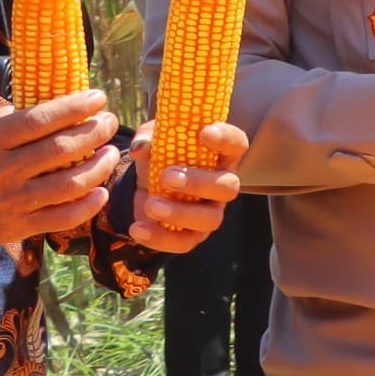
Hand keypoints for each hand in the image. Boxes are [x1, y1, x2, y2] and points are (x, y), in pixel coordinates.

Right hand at [0, 91, 122, 255]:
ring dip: (100, 167)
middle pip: (62, 149)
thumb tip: (43, 103)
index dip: (75, 106)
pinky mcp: (16, 228)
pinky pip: (63, 217)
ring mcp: (10, 202)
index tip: (98, 98)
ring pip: (70, 183)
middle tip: (110, 122)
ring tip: (113, 153)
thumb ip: (0, 119)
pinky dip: (89, 205)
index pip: (40, 119)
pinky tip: (101, 191)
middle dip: (95, 131)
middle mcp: (0, 171)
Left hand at [126, 120, 247, 253]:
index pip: (236, 144)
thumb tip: (142, 148)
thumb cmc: (160, 156)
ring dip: (180, 213)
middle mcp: (222, 185)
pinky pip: (185, 243)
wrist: (146, 186)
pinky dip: (161, 238)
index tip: (204, 132)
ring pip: (210, 219)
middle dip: (198, 183)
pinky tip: (138, 228)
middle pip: (228, 187)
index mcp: (221, 156)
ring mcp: (210, 212)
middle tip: (166, 176)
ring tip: (150, 205)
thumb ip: (148, 138)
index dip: (226, 139)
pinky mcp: (193, 235)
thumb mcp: (153, 141)